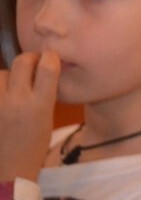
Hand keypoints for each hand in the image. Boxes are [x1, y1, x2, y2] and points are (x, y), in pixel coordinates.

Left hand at [0, 51, 59, 180]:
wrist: (9, 168)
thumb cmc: (34, 145)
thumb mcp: (47, 117)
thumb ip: (45, 92)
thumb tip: (43, 68)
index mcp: (39, 105)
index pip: (47, 66)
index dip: (50, 57)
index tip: (51, 58)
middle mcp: (16, 101)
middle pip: (22, 62)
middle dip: (29, 59)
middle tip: (32, 65)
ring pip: (1, 73)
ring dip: (8, 75)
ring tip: (12, 86)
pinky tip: (4, 97)